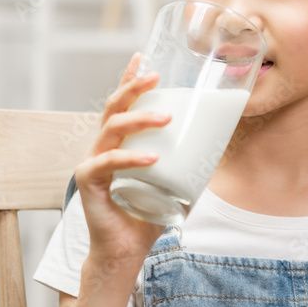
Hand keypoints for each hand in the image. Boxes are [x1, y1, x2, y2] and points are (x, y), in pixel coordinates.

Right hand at [75, 52, 170, 264]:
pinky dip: (131, 158)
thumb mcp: (172, 183)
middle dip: (133, 88)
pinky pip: (108, 163)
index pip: (121, 104)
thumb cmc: (147, 216)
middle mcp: (102, 148)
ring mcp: (93, 163)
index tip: (142, 56)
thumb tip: (219, 146)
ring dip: (140, 119)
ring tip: (166, 118)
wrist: (126, 250)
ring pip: (111, 129)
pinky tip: (152, 158)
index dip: (129, 78)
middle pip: (113, 108)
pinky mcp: (88, 183)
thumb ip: (187, 164)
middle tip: (156, 77)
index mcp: (118, 144)